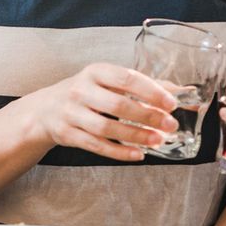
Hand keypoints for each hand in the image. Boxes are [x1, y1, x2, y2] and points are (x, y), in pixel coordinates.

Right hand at [20, 63, 178, 161]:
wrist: (44, 110)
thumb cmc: (86, 93)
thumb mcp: (107, 81)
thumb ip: (142, 86)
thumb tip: (181, 92)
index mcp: (95, 72)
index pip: (126, 78)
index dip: (151, 91)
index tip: (171, 103)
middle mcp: (80, 90)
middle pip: (118, 105)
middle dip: (148, 116)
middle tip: (170, 125)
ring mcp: (71, 113)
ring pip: (107, 128)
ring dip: (136, 136)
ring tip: (157, 141)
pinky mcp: (67, 134)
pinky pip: (97, 146)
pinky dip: (119, 152)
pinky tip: (138, 154)